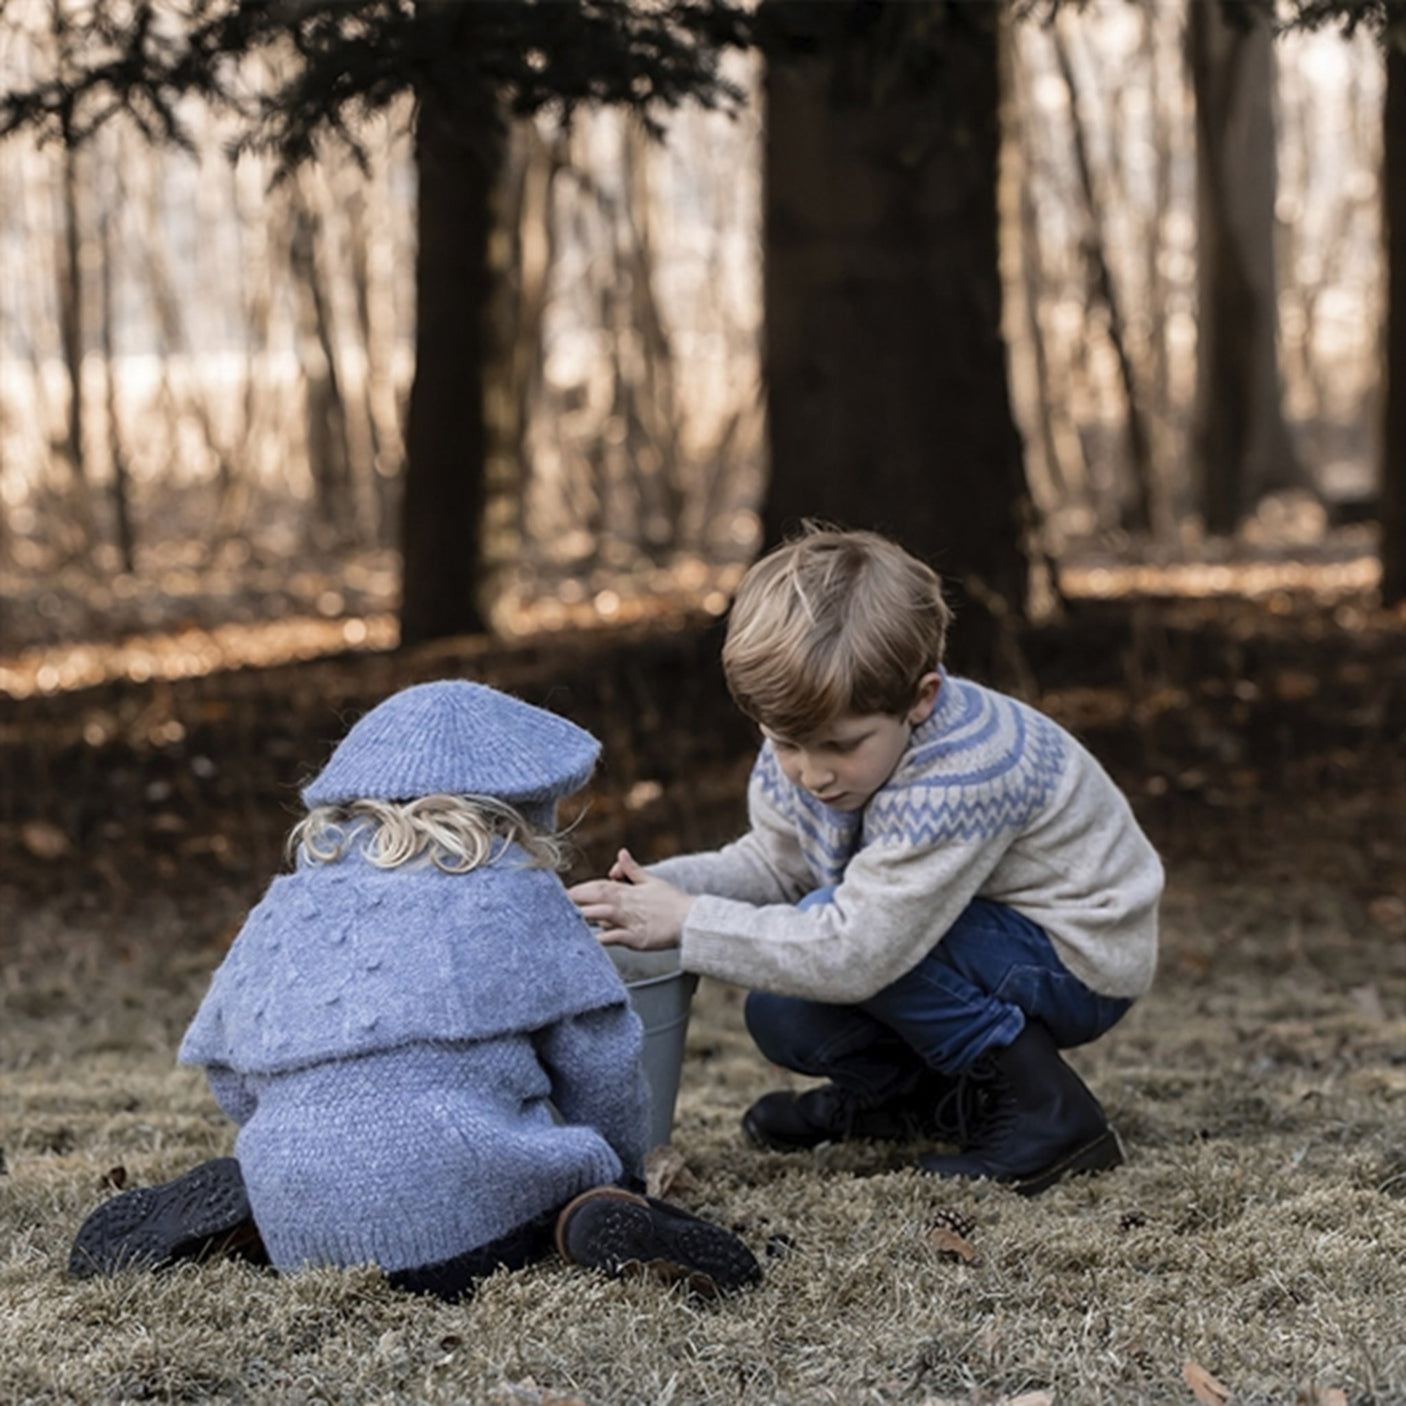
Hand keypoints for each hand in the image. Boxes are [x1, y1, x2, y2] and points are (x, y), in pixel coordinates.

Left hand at [568, 849, 694, 950]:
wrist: (690, 920)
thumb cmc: (670, 901)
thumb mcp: (651, 881)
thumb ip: (632, 870)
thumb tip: (620, 853)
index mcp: (628, 890)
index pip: (599, 886)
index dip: (581, 889)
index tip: (563, 893)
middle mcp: (627, 904)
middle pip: (596, 898)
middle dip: (576, 900)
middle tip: (556, 904)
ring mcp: (631, 922)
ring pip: (603, 915)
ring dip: (585, 916)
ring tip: (567, 918)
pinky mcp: (636, 938)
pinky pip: (615, 938)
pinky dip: (602, 938)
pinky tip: (589, 941)